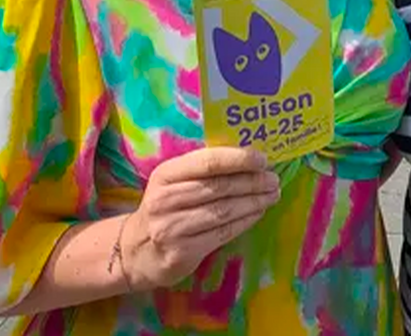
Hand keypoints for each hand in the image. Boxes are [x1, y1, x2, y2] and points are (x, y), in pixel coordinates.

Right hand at [122, 146, 279, 289]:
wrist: (136, 251)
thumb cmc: (165, 208)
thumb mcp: (173, 182)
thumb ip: (202, 170)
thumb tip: (248, 157)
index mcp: (166, 174)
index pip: (208, 162)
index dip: (239, 159)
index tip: (263, 159)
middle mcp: (166, 199)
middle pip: (220, 187)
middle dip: (252, 182)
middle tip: (274, 179)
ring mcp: (172, 228)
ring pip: (224, 210)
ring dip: (254, 201)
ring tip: (272, 195)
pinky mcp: (182, 252)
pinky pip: (222, 233)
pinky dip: (245, 221)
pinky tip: (258, 213)